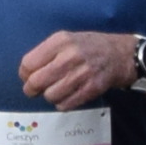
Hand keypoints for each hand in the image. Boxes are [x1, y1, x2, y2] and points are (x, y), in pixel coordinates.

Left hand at [17, 28, 142, 107]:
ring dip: (50, 96)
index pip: (28, 64)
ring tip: (57, 90)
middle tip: (37, 88)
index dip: (24, 74)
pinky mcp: (91, 89)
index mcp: (60, 41)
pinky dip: (62, 103)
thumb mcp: (66, 40)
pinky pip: (65, 104)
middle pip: (36, 82)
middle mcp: (70, 56)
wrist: (121, 54)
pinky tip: (68, 95)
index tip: (28, 76)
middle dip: (32, 89)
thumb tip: (25, 74)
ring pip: (49, 95)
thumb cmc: (88, 47)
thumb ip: (45, 53)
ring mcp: (81, 73)